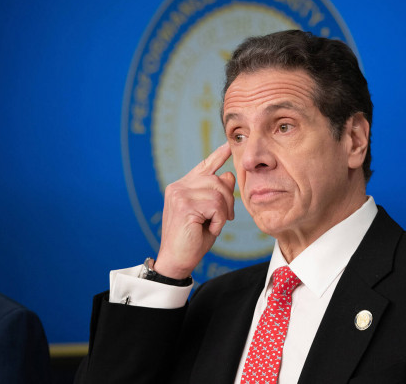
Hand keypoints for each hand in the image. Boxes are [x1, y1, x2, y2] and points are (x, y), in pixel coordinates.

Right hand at [154, 143, 234, 279]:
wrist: (177, 260)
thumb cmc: (193, 239)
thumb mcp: (210, 213)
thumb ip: (218, 194)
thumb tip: (229, 175)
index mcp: (183, 186)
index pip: (204, 166)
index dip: (218, 156)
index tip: (229, 145)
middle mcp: (179, 186)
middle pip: (219, 180)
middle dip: (229, 200)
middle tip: (225, 218)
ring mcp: (180, 194)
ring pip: (219, 193)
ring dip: (223, 213)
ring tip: (214, 225)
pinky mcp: (185, 206)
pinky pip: (216, 206)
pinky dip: (219, 221)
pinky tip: (209, 229)